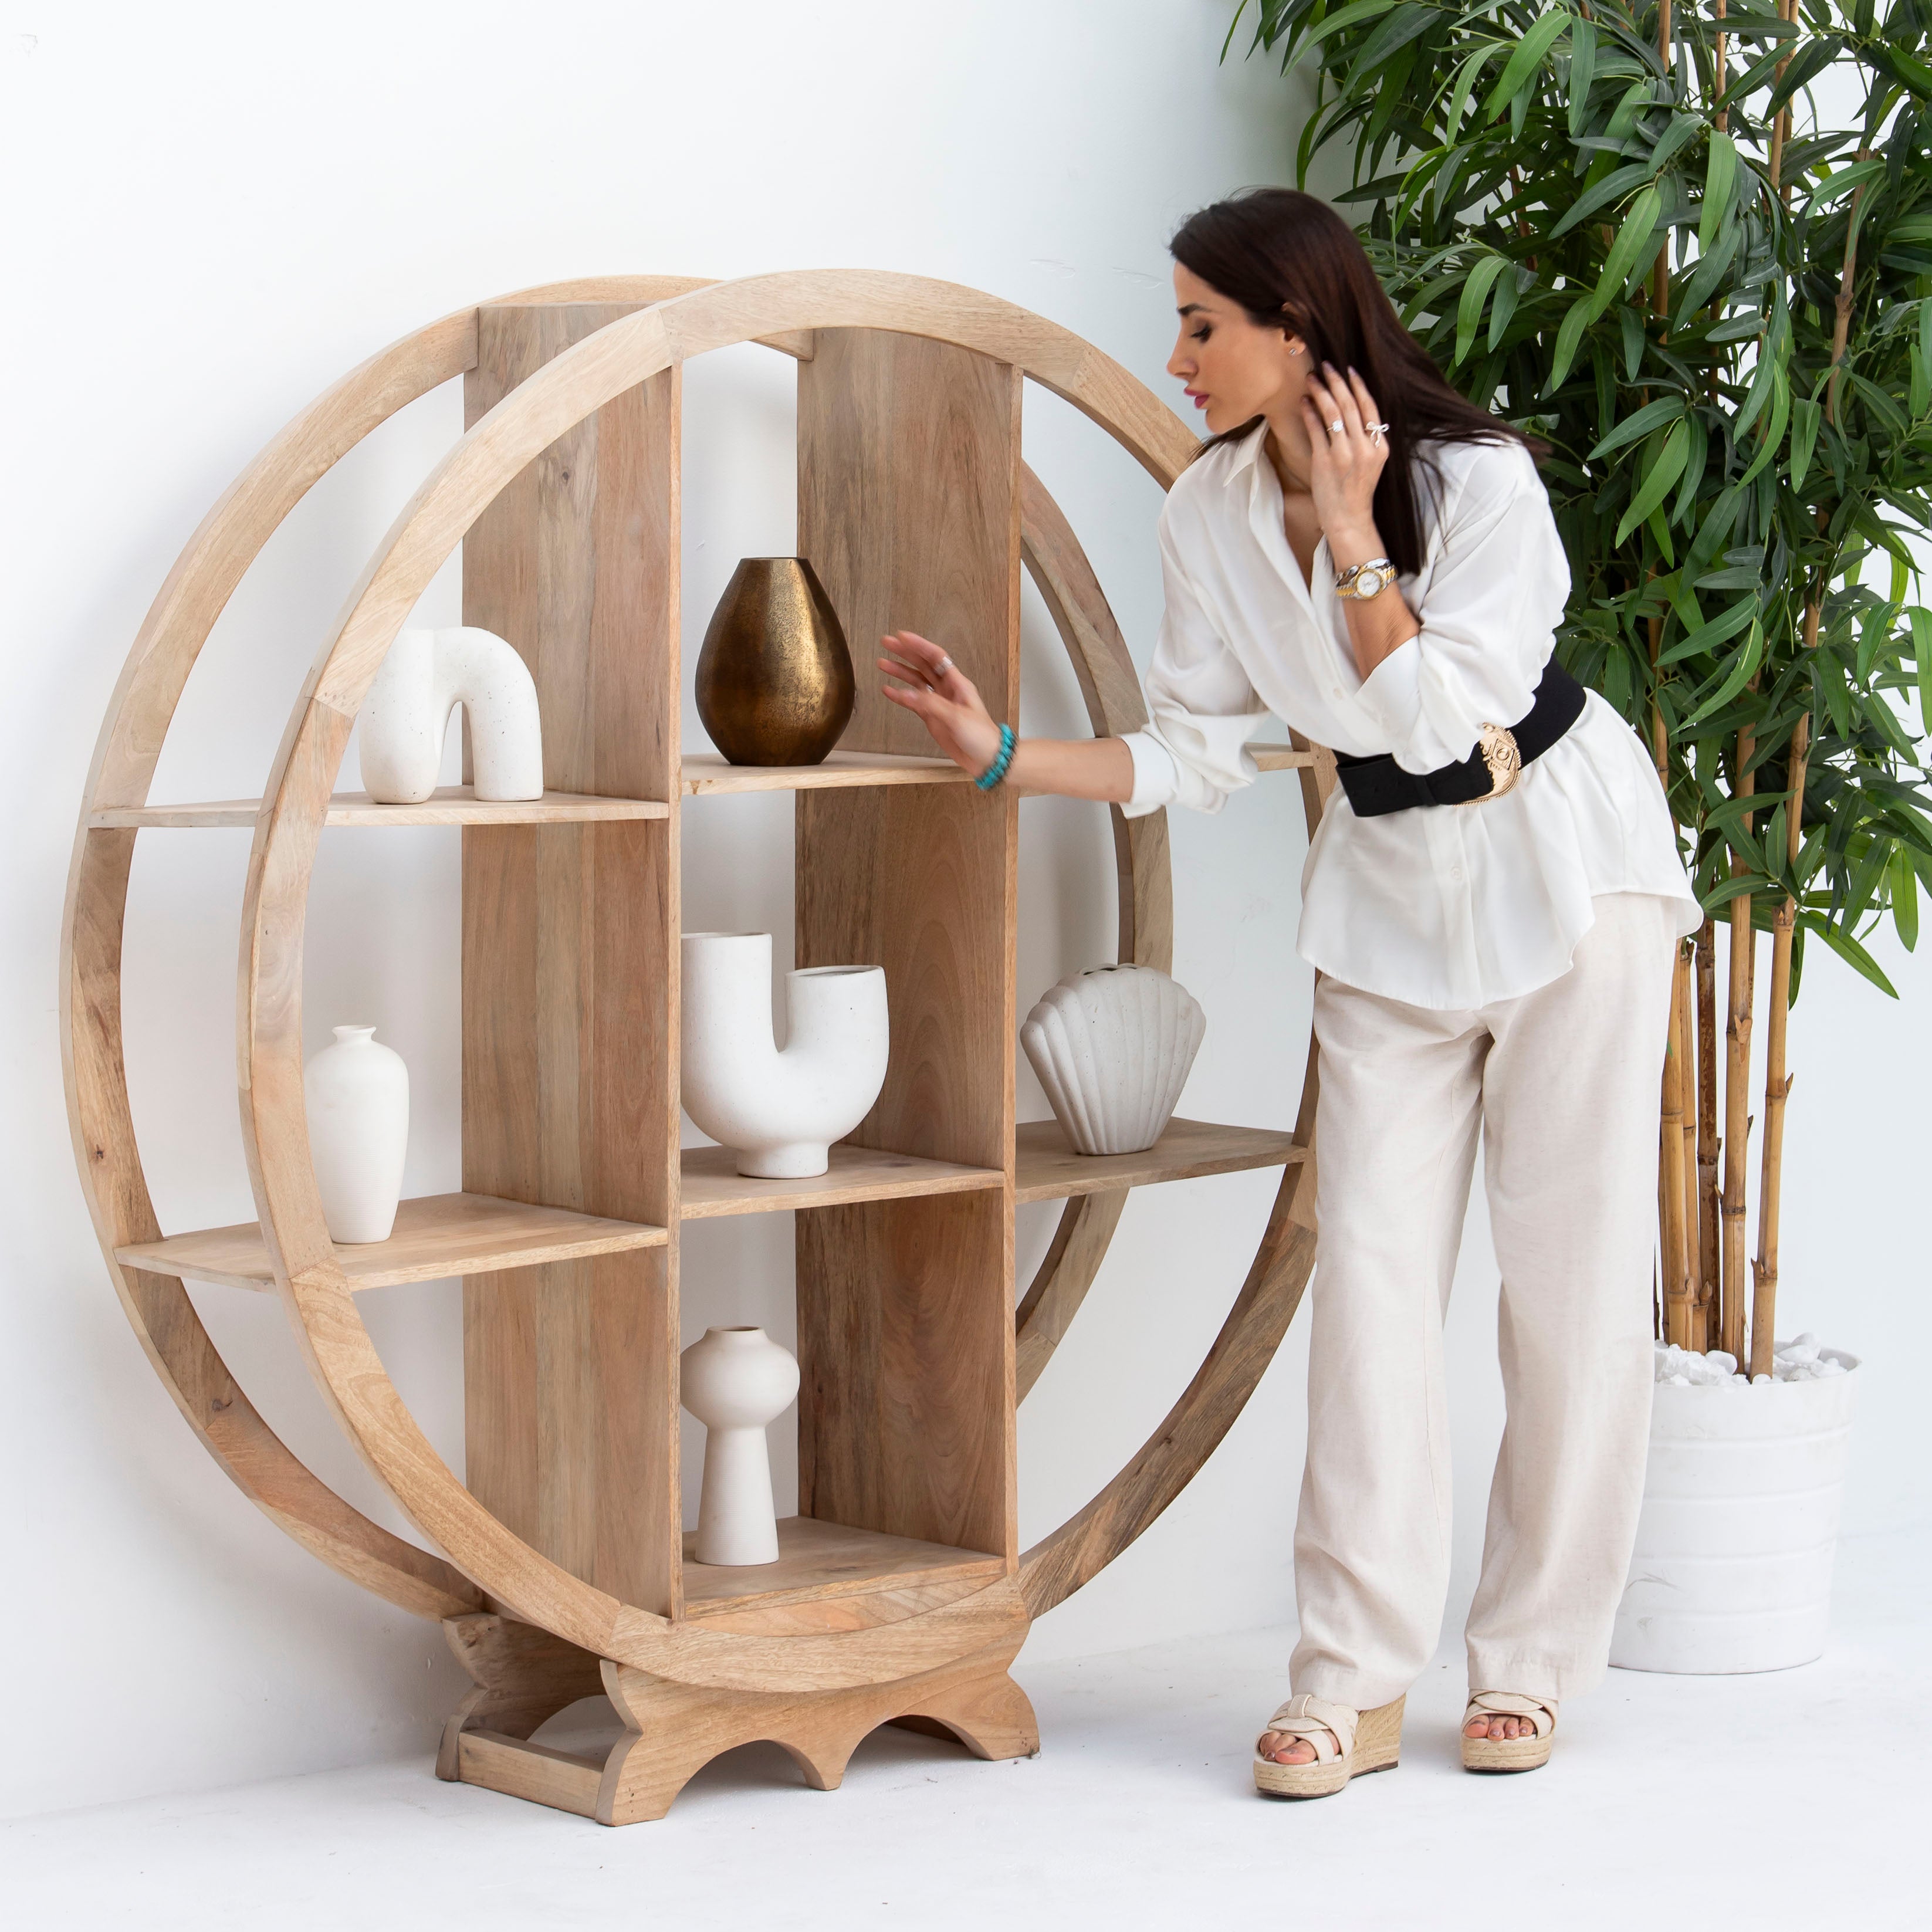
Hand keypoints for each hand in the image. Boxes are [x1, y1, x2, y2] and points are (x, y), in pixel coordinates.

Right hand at [877, 631, 1003, 774]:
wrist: (986, 758)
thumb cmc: (981, 735)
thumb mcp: (957, 717)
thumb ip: (930, 705)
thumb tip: (907, 694)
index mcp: (957, 683)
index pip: (935, 657)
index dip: (919, 645)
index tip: (902, 637)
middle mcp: (947, 689)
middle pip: (923, 665)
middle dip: (905, 653)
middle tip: (887, 643)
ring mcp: (938, 702)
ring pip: (916, 681)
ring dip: (900, 672)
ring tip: (883, 663)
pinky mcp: (932, 717)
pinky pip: (913, 703)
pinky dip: (900, 696)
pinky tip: (888, 691)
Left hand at [1299, 363, 1389, 562]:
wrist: (1348, 519)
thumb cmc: (1356, 490)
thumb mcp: (1371, 462)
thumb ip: (1366, 438)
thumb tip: (1353, 410)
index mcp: (1380, 446)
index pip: (1369, 407)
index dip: (1358, 385)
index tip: (1348, 369)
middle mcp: (1365, 448)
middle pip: (1350, 404)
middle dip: (1336, 381)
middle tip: (1325, 366)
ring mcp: (1345, 454)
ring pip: (1332, 413)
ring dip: (1320, 391)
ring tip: (1311, 378)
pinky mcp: (1325, 461)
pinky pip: (1316, 429)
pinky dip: (1309, 412)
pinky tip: (1303, 402)